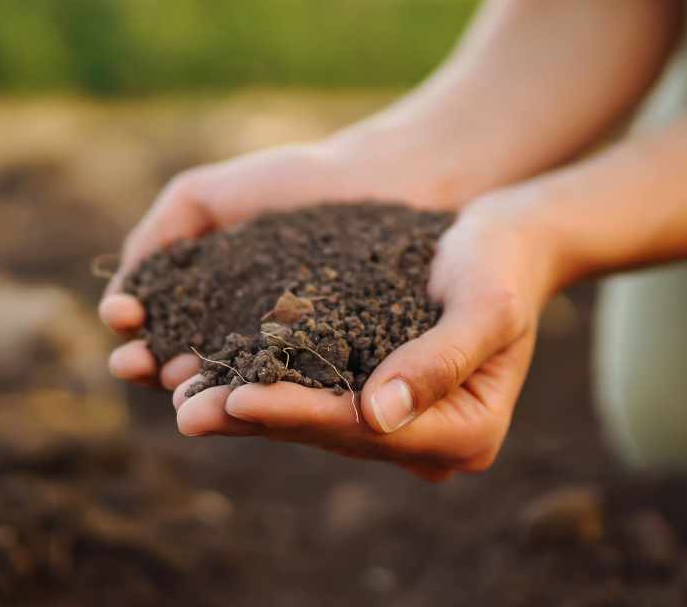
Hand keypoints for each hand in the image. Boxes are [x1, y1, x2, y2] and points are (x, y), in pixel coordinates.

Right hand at [99, 140, 445, 390]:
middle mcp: (238, 339)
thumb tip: (121, 298)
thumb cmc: (294, 183)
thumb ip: (158, 234)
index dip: (133, 331)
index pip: (154, 329)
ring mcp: (284, 359)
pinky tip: (238, 387)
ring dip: (195, 389)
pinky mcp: (331, 371)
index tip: (123, 319)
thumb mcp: (204, 196)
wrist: (380, 179)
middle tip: (136, 363)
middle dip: (151, 366)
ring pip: (228, 385)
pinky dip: (260, 393)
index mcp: (206, 303)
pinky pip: (291, 387)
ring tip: (176, 384)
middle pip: (181, 364)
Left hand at [170, 191, 555, 480]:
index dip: (298, 413)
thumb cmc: (502, 264)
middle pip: (329, 434)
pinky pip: (310, 396)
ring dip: (245, 409)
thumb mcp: (485, 303)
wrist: (506, 243)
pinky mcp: (372, 396)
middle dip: (255, 419)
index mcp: (466, 434)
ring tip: (180, 397)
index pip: (365, 429)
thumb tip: (377, 415)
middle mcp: (430, 442)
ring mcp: (399, 425)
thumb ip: (440, 359)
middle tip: (185, 411)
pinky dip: (262, 385)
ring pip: (311, 421)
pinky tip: (209, 373)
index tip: (237, 398)